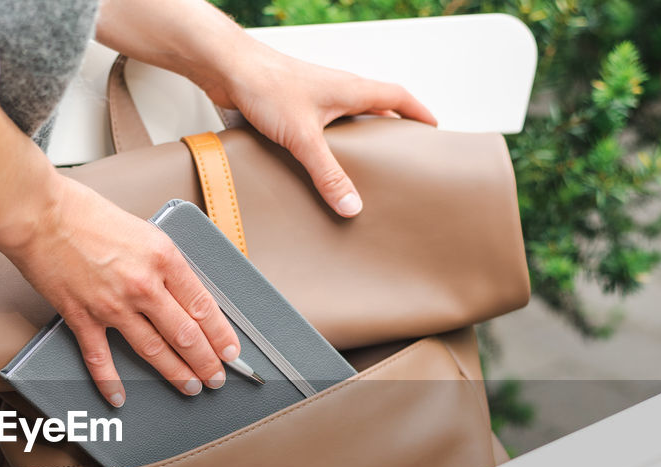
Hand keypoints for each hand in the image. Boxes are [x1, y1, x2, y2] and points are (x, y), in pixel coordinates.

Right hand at [1, 176, 241, 406]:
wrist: (39, 213)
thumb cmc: (86, 213)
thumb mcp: (144, 230)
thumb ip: (163, 263)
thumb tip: (182, 292)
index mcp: (164, 258)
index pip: (203, 306)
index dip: (221, 335)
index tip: (230, 351)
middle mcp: (143, 285)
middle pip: (186, 335)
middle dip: (206, 362)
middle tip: (216, 378)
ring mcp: (112, 305)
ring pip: (154, 351)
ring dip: (176, 373)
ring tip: (190, 386)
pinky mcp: (83, 317)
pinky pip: (101, 359)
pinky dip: (111, 382)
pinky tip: (120, 396)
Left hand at [195, 38, 437, 216]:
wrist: (227, 67)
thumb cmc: (266, 85)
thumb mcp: (303, 137)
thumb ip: (328, 173)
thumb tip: (352, 205)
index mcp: (351, 89)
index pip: (398, 98)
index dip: (418, 113)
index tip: (433, 129)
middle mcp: (336, 89)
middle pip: (376, 108)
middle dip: (391, 129)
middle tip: (401, 153)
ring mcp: (314, 96)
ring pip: (347, 116)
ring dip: (358, 136)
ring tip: (364, 164)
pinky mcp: (292, 105)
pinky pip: (321, 124)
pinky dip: (329, 141)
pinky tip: (318, 161)